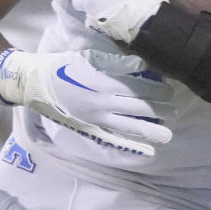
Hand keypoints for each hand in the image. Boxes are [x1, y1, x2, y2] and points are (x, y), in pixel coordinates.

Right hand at [0, 47, 172, 156]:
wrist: (35, 83)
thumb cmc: (62, 66)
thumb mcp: (89, 57)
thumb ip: (115, 62)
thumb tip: (141, 64)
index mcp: (103, 82)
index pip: (138, 87)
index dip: (156, 90)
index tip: (170, 91)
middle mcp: (102, 103)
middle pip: (138, 108)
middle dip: (159, 110)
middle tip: (175, 110)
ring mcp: (96, 119)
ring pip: (129, 126)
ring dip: (150, 130)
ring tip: (167, 135)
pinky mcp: (90, 129)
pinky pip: (113, 141)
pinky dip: (131, 147)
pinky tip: (148, 152)